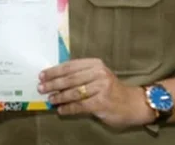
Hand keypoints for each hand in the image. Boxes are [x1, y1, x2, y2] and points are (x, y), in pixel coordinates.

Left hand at [37, 58, 155, 128]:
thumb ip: (80, 75)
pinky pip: (80, 105)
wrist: (133, 103)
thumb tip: (55, 80)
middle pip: (70, 78)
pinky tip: (61, 110)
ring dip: (59, 97)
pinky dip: (68, 108)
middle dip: (53, 84)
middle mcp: (98, 73)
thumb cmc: (111, 89)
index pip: (70, 66)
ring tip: (50, 100)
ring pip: (74, 92)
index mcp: (95, 63)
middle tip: (41, 88)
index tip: (42, 75)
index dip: (54, 71)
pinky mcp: (102, 102)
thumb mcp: (98, 75)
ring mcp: (101, 87)